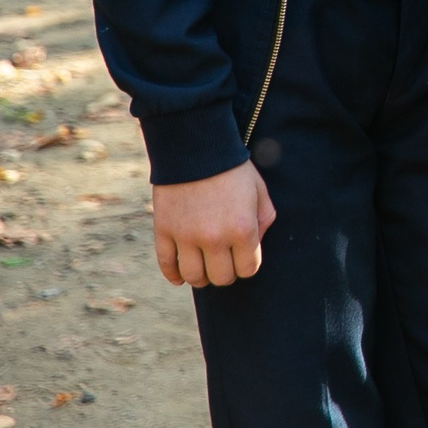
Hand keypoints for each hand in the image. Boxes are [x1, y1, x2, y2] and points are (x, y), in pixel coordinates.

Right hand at [152, 160, 275, 287]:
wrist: (196, 149)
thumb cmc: (233, 170)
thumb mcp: (260, 192)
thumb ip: (263, 222)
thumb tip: (254, 246)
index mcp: (242, 229)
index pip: (248, 269)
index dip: (247, 265)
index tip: (244, 257)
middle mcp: (214, 238)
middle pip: (221, 278)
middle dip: (226, 273)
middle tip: (224, 262)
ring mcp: (186, 237)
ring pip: (194, 277)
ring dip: (201, 277)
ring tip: (204, 268)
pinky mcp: (164, 232)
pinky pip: (166, 265)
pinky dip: (173, 275)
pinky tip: (180, 276)